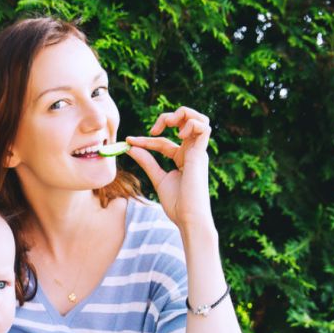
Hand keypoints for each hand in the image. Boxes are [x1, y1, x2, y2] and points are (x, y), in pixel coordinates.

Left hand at [124, 106, 213, 230]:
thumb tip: (130, 147)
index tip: (129, 141)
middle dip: (168, 117)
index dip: (145, 140)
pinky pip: (204, 127)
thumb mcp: (157, 178)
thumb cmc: (177, 204)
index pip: (162, 141)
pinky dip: (191, 123)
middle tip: (154, 130)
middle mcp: (192, 152)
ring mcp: (198, 152)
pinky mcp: (201, 154)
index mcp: (183, 158)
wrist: (188, 218)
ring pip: (200, 119)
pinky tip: (178, 135)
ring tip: (168, 126)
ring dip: (183, 114)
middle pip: (186, 121)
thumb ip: (147, 161)